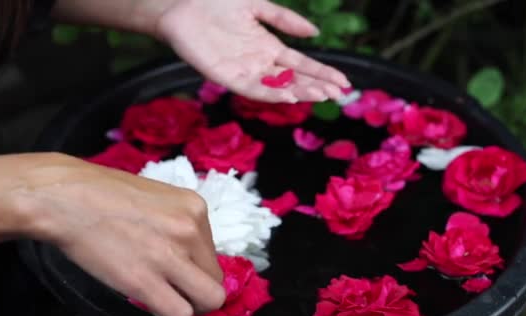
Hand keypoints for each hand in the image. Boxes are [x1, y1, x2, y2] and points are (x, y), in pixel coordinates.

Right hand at [15, 153, 224, 315]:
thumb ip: (178, 222)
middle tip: (175, 288)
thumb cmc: (103, 193)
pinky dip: (169, 315)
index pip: (213, 252)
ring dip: (190, 304)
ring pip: (209, 299)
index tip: (179, 269)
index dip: (196, 266)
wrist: (66, 197)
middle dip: (198, 288)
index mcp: (195, 208)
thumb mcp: (157, 198)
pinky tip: (153, 303)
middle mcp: (191, 230)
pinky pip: (179, 314)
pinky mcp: (145, 280)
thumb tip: (186, 251)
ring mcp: (171, 255)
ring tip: (167, 298)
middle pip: (216, 278)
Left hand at [153, 0, 350, 102]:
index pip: (301, 64)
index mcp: (268, 47)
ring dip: (298, 92)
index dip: (322, 73)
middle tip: (338, 93)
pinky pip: (251, 89)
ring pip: (276, 87)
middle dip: (316, 85)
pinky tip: (288, 96)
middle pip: (293, 79)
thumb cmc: (216, 4)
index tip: (343, 82)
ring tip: (319, 94)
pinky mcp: (226, 77)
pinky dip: (270, 93)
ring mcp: (244, 71)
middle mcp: (259, 63)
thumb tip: (315, 32)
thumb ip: (285, 20)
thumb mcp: (257, 6)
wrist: (182, 6)